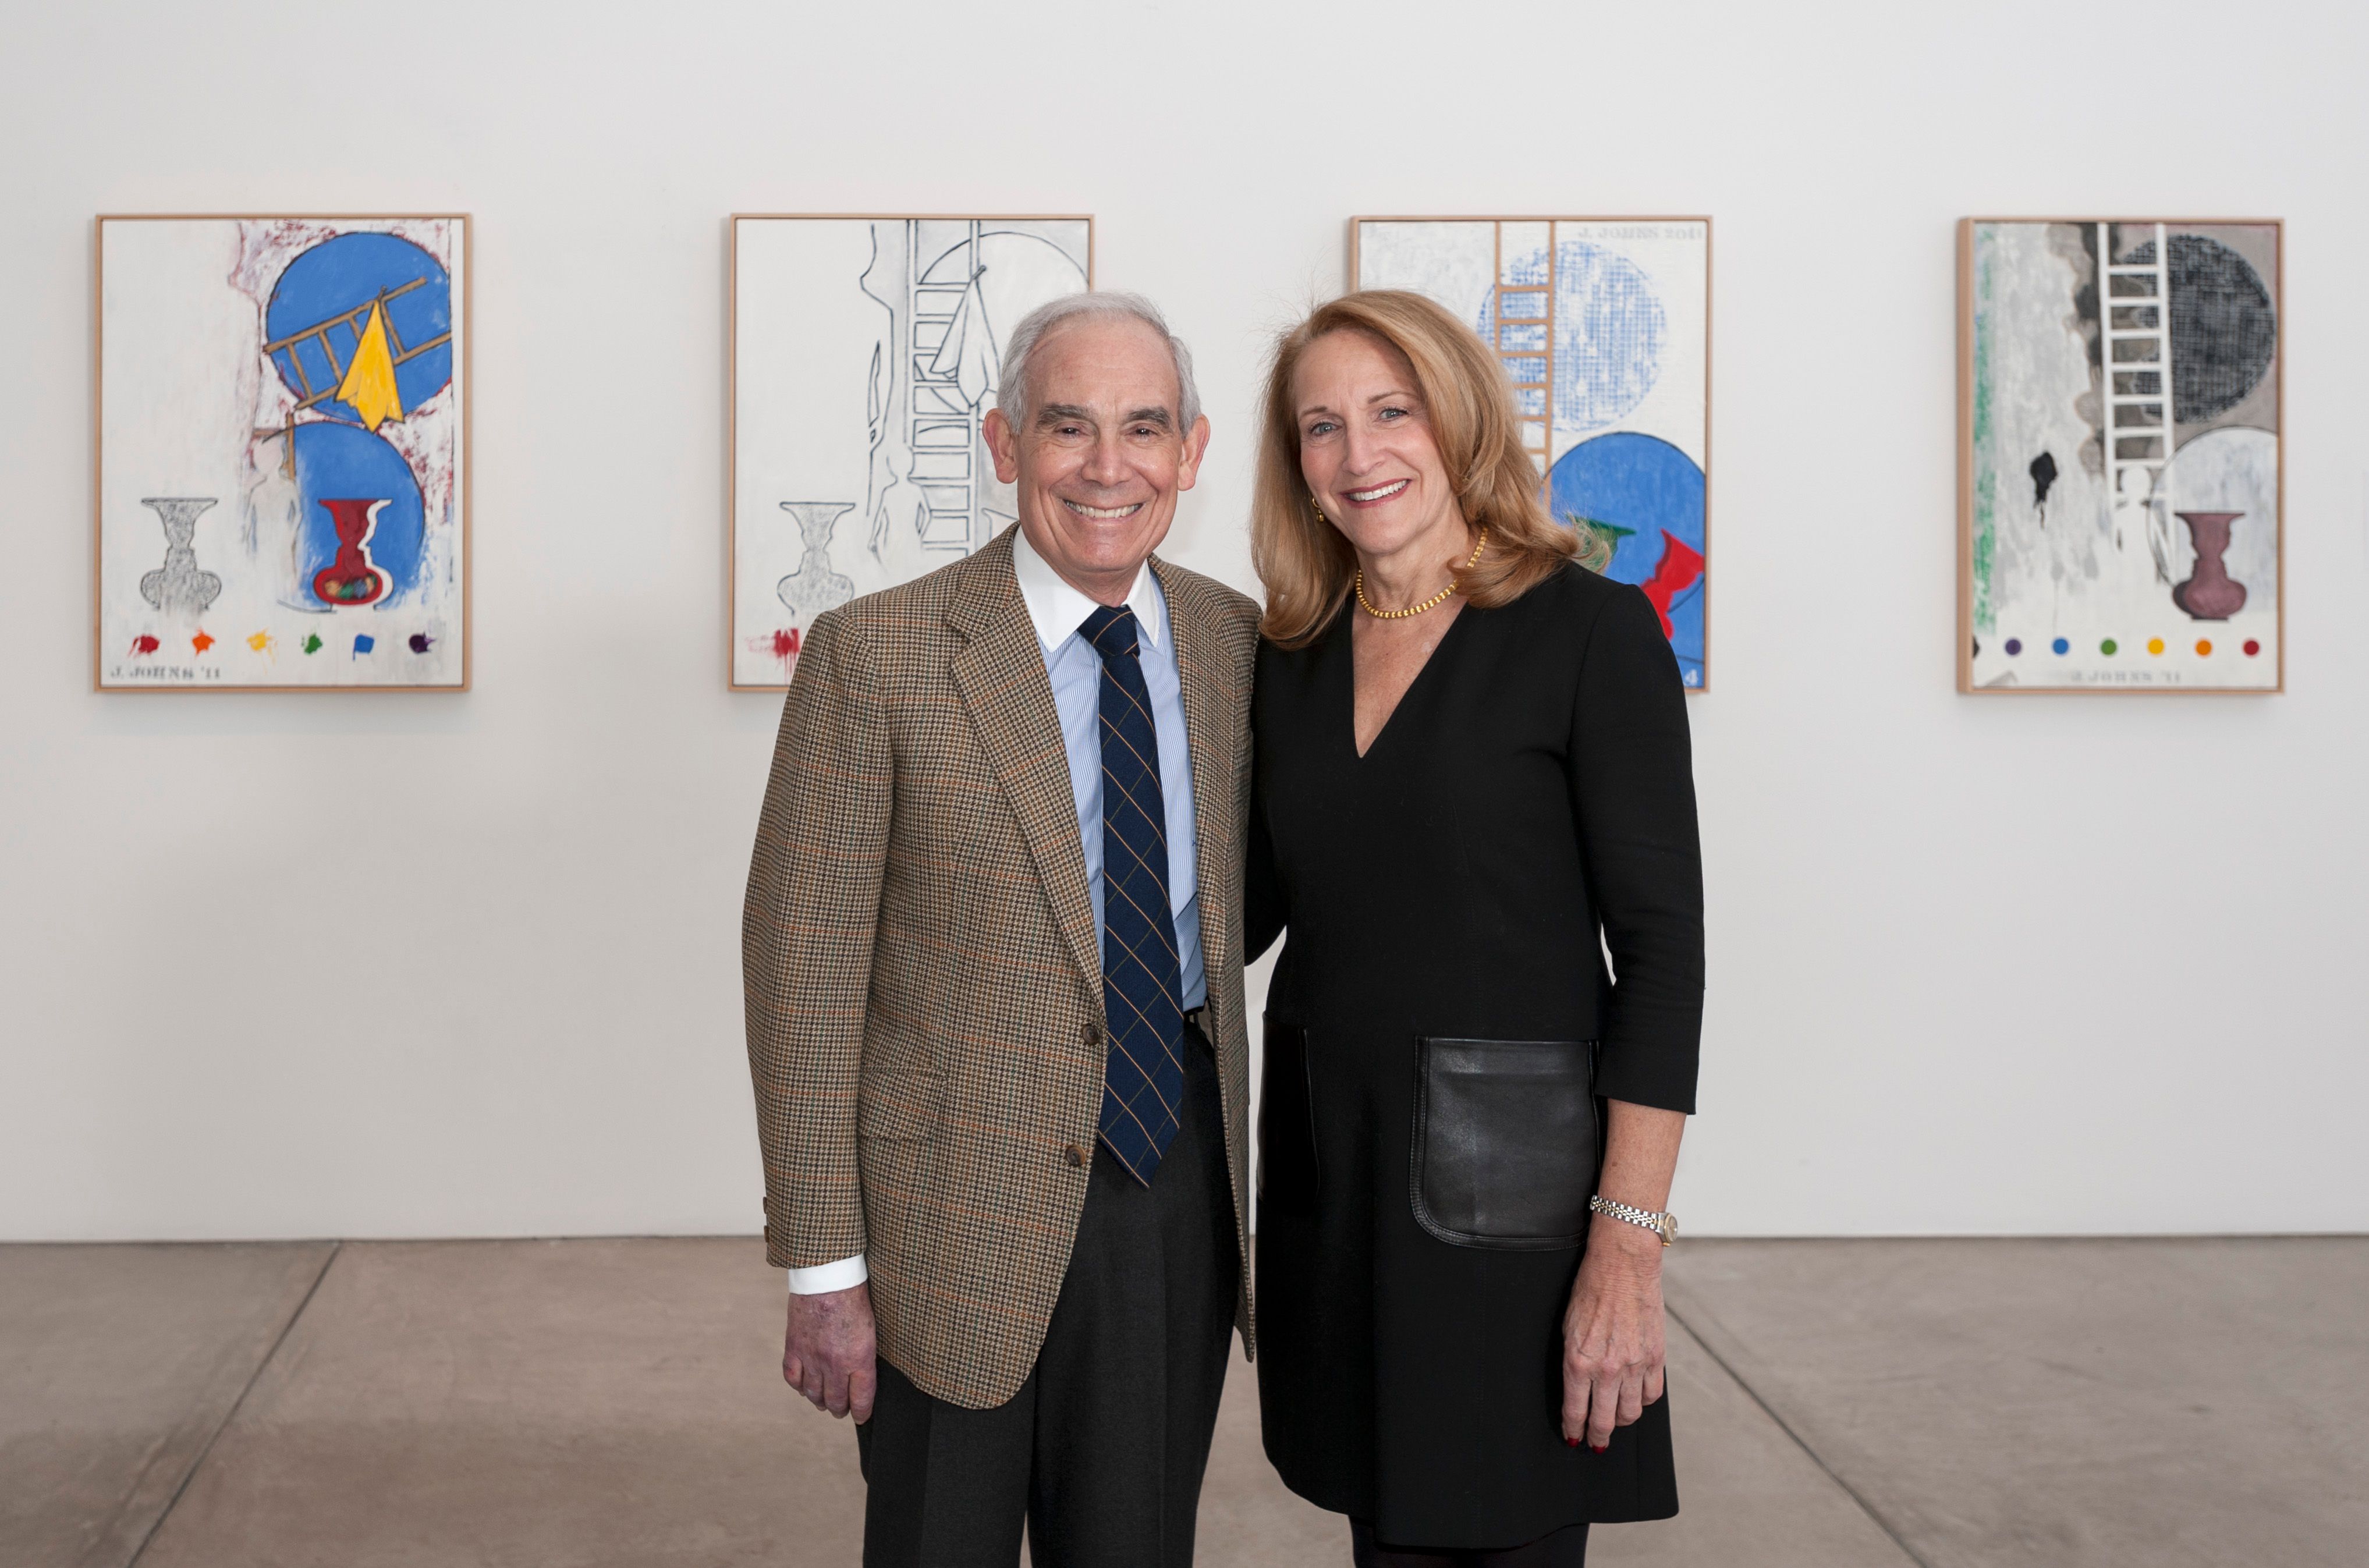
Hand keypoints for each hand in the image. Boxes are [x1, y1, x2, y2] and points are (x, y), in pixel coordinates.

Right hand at [783, 1280, 876, 1421]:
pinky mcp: (794, 1347)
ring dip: (820, 1401)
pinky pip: (793, 1378)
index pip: (861, 1399)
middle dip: (840, 1409)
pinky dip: (798, 1386)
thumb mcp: (871, 1330)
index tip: (862, 1416)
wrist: (828, 1276)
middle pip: (836, 1401)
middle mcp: (835, 1363)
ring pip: (813, 1394)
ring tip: (824, 1402)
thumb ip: (865, 1357)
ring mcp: (812, 1357)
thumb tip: (862, 1377)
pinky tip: (804, 1387)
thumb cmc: (855, 1297)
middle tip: (841, 1410)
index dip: (862, 1412)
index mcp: (859, 1358)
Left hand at [1560, 1220, 1666, 1449]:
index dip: (1574, 1429)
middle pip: (1604, 1421)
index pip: (1576, 1411)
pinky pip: (1652, 1394)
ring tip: (1614, 1419)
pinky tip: (1635, 1396)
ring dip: (1621, 1420)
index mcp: (1579, 1361)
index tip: (1574, 1437)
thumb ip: (1575, 1362)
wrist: (1623, 1265)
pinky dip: (1643, 1400)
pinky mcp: (1656, 1357)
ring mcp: (1635, 1365)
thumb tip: (1578, 1390)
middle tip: (1595, 1442)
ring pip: (1630, 1412)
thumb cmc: (1590, 1289)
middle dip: (1597, 1437)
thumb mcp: (1568, 1327)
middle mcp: (1607, 1369)